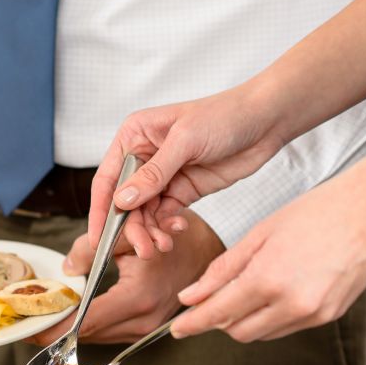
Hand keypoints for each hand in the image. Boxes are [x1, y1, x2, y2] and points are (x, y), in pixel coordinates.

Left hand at [34, 210, 225, 344]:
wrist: (209, 253)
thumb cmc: (172, 237)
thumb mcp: (130, 231)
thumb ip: (91, 248)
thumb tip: (65, 270)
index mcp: (138, 298)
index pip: (85, 321)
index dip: (52, 326)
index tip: (26, 328)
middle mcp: (143, 321)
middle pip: (86, 332)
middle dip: (53, 328)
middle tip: (22, 322)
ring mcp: (145, 330)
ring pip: (95, 335)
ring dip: (68, 328)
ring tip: (38, 317)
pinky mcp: (145, 330)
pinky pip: (107, 331)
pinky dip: (86, 324)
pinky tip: (67, 315)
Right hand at [86, 86, 285, 262]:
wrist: (267, 120)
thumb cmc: (225, 115)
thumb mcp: (185, 141)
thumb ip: (153, 174)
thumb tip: (122, 200)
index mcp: (134, 137)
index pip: (108, 178)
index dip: (101, 210)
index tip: (98, 239)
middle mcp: (143, 157)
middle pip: (125, 202)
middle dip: (132, 227)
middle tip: (143, 249)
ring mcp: (162, 176)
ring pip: (145, 213)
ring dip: (151, 231)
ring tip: (162, 246)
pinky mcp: (182, 190)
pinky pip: (165, 214)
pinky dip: (167, 226)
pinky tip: (177, 229)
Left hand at [172, 164, 365, 341]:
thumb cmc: (320, 212)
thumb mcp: (259, 235)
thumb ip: (221, 270)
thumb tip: (191, 295)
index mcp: (269, 280)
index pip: (217, 314)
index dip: (192, 324)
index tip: (177, 329)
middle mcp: (292, 303)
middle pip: (236, 330)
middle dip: (218, 319)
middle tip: (211, 299)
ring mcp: (313, 313)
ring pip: (261, 333)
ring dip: (244, 319)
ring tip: (245, 289)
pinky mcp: (328, 316)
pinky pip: (286, 328)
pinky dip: (270, 317)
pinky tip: (271, 292)